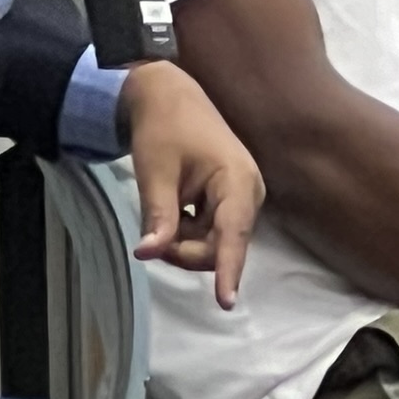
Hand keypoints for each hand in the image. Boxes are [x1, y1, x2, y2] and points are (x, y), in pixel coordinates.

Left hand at [121, 61, 263, 308]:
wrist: (168, 96)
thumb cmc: (163, 128)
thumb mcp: (155, 173)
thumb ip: (158, 217)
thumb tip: (148, 253)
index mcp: (237, 180)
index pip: (233, 234)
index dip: (229, 270)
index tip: (226, 302)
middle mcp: (250, 192)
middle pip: (220, 247)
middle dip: (185, 251)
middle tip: (151, 237)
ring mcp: (244, 198)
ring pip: (215, 244)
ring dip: (185, 242)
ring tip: (161, 216)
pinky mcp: (233, 202)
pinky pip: (213, 233)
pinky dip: (189, 232)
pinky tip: (175, 210)